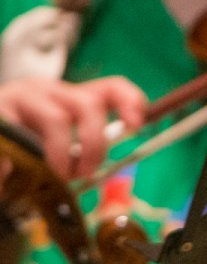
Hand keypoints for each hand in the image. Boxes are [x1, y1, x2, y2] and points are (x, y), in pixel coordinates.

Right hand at [0, 76, 144, 177]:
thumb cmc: (18, 144)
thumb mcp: (52, 142)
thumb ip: (79, 149)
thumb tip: (105, 162)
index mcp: (67, 97)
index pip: (109, 88)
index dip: (130, 102)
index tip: (137, 126)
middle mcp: (45, 91)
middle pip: (89, 104)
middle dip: (95, 142)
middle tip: (85, 173)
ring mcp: (17, 98)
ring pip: (57, 119)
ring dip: (63, 154)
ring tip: (55, 175)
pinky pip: (18, 136)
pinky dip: (23, 158)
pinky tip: (12, 173)